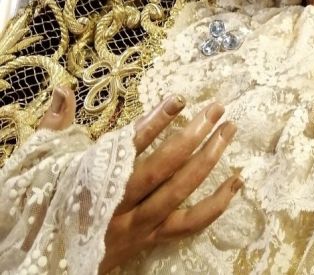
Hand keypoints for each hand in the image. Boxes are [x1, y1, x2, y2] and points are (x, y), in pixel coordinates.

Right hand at [39, 86, 240, 272]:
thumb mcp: (46, 164)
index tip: (179, 99)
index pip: (127, 147)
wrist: (46, 264)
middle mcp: (118, 206)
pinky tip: (237, 180)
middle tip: (217, 108)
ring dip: (208, 159)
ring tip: (229, 130)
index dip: (154, 122)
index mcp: (92, 182)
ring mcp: (138, 225)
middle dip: (192, 136)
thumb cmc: (49, 203)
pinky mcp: (150, 239)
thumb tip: (62, 88)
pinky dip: (216, 204)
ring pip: (178, 192)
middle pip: (161, 169)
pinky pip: (188, 224)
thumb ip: (57, 124)